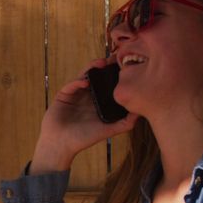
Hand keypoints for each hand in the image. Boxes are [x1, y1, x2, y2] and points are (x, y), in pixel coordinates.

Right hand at [31, 58, 140, 172]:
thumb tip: (141, 113)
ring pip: (84, 75)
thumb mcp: (108, 130)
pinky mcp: (64, 94)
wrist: (61, 145)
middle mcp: (87, 94)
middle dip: (105, 66)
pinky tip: (85, 80)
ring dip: (92, 68)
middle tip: (115, 58)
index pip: (108, 83)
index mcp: (98, 101)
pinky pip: (71, 84)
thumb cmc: (84, 138)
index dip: (116, 74)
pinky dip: (78, 81)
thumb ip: (125, 123)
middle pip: (97, 76)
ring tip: (102, 63)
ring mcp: (75, 93)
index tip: (126, 66)